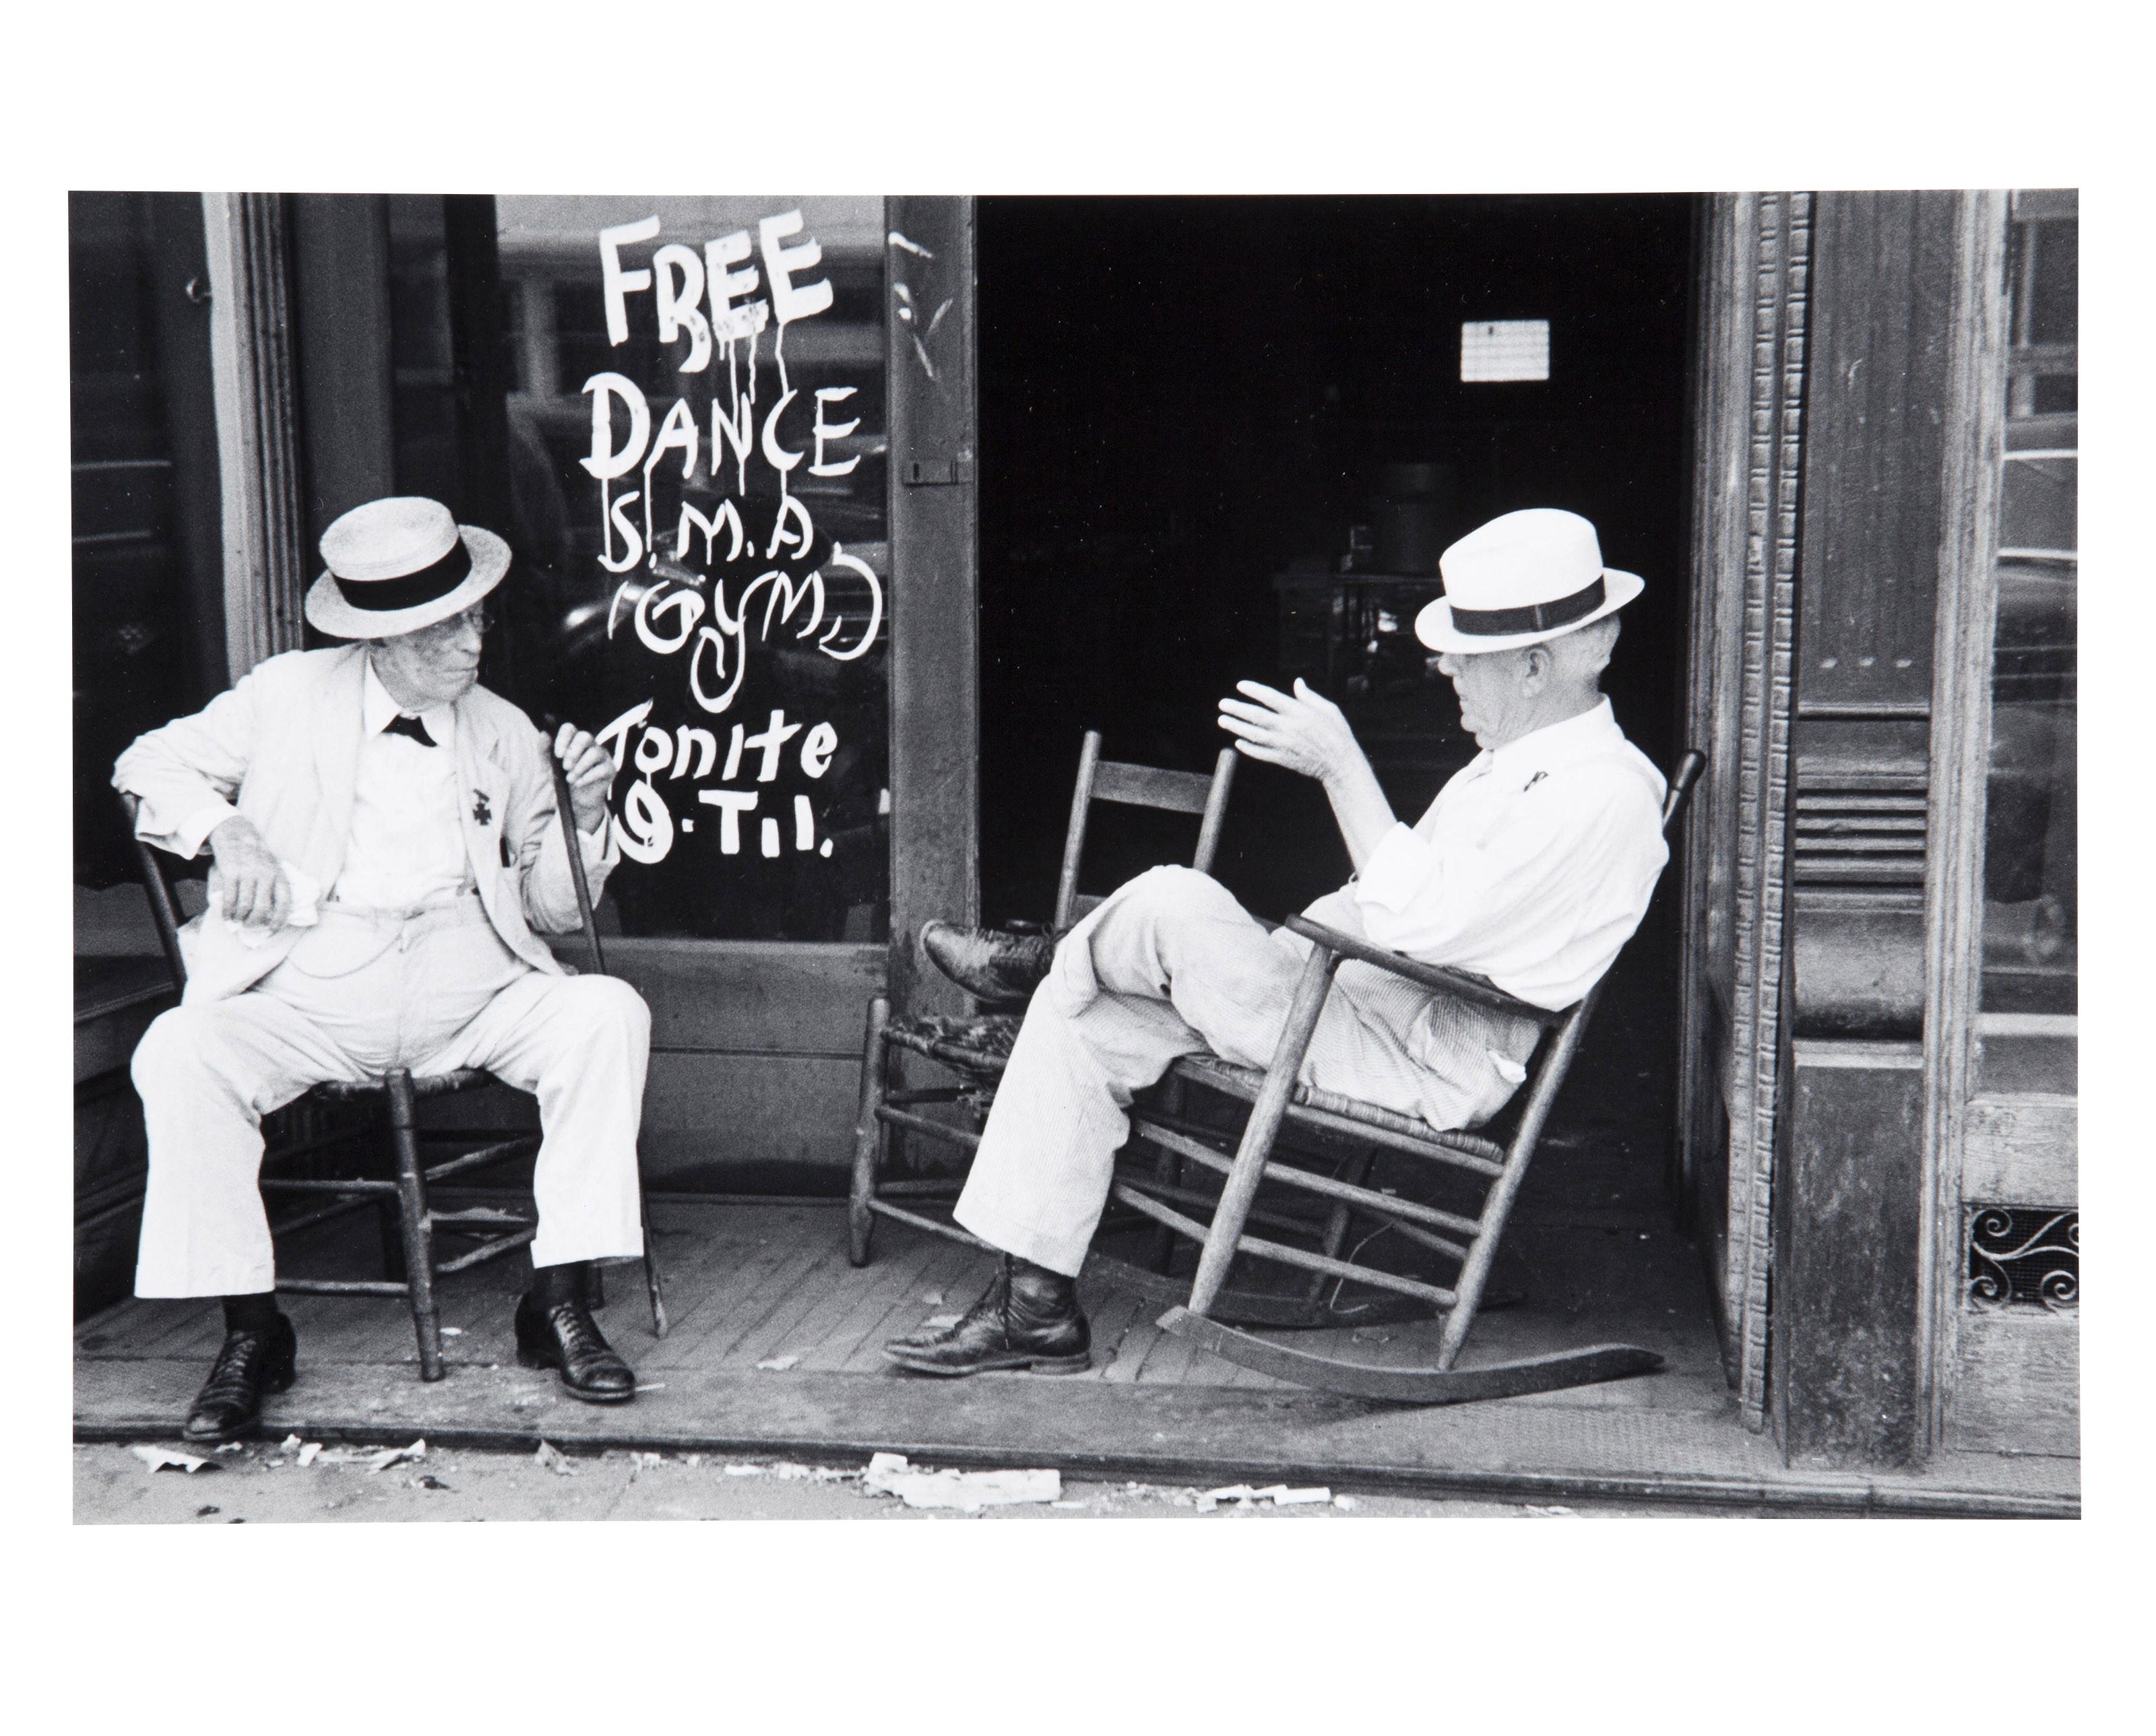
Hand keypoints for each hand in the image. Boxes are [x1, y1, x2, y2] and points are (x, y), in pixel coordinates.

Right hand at [208, 815, 290, 928]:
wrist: (236, 833)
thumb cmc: (256, 857)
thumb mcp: (272, 867)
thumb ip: (273, 886)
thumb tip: (270, 915)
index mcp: (278, 874)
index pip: (284, 901)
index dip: (280, 918)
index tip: (274, 928)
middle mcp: (265, 874)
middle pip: (262, 908)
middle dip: (254, 922)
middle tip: (248, 926)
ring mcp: (247, 873)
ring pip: (245, 905)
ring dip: (239, 918)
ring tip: (236, 921)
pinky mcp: (230, 872)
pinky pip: (229, 898)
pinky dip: (227, 911)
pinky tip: (226, 915)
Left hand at [552, 723, 614, 832]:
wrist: (575, 801)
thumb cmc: (562, 780)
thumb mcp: (548, 767)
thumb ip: (545, 750)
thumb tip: (545, 733)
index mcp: (573, 740)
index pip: (569, 729)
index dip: (563, 739)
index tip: (558, 755)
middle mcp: (589, 745)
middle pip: (585, 736)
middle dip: (573, 752)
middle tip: (565, 767)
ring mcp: (602, 756)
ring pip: (594, 753)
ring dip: (579, 767)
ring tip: (570, 779)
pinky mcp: (609, 769)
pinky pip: (601, 769)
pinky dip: (588, 777)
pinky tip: (579, 784)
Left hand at [1217, 678, 1368, 787]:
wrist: (1341, 764)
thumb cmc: (1337, 734)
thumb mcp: (1329, 709)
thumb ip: (1310, 697)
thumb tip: (1298, 682)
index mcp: (1300, 712)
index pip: (1271, 698)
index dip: (1254, 691)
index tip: (1240, 686)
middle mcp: (1289, 728)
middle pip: (1257, 716)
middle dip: (1238, 709)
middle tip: (1222, 704)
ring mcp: (1284, 745)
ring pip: (1255, 735)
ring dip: (1237, 727)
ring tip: (1223, 720)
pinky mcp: (1283, 759)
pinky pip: (1261, 753)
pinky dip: (1249, 748)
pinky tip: (1238, 742)